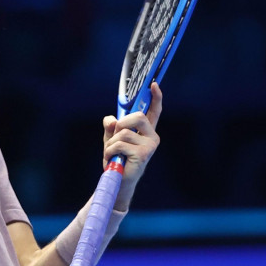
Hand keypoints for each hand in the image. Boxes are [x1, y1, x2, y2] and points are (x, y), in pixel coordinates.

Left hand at [102, 83, 161, 209]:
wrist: (117, 181)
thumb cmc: (117, 159)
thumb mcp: (111, 138)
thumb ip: (111, 126)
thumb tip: (112, 120)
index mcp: (146, 131)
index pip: (154, 111)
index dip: (155, 97)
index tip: (154, 85)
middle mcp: (152, 136)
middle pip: (136, 117)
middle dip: (121, 124)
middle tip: (115, 136)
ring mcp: (149, 145)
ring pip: (123, 132)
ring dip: (111, 142)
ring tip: (112, 153)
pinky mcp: (143, 154)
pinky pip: (120, 143)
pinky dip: (110, 150)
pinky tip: (112, 159)